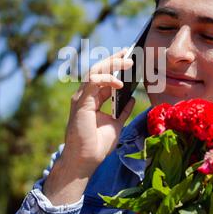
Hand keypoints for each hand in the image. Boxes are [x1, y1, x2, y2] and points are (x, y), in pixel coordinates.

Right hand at [62, 48, 135, 173]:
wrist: (86, 160)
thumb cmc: (97, 144)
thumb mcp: (116, 123)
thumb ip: (123, 110)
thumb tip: (132, 97)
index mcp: (92, 100)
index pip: (103, 77)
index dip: (115, 66)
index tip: (128, 57)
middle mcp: (85, 96)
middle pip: (98, 71)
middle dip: (114, 60)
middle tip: (129, 52)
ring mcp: (81, 98)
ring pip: (95, 72)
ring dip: (112, 65)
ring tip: (128, 61)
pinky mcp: (80, 103)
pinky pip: (92, 83)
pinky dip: (106, 80)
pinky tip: (120, 83)